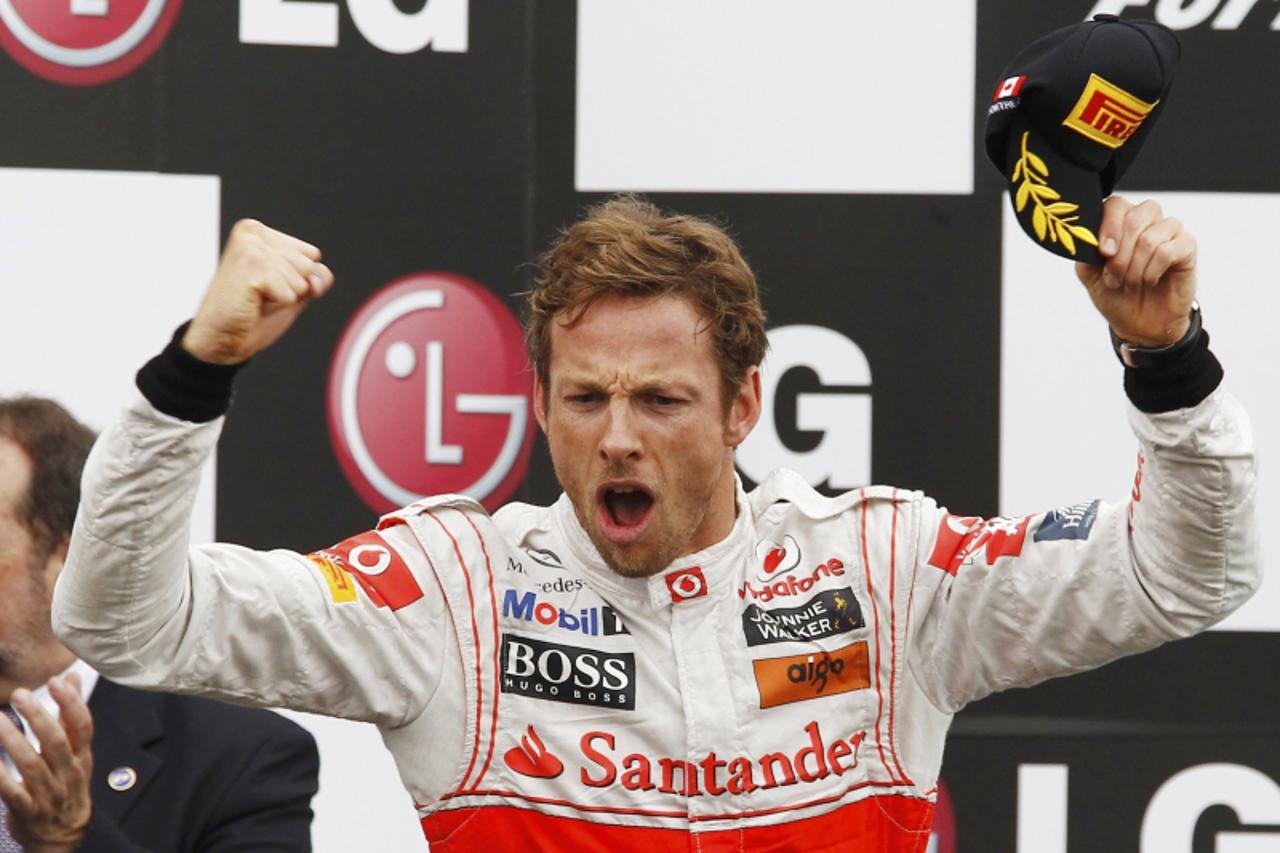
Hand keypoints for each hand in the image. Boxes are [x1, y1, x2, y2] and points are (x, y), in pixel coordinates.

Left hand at [0, 675, 93, 852]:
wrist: (63, 836)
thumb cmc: (68, 786)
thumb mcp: (77, 753)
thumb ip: (71, 716)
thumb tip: (71, 678)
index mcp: (81, 756)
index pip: (82, 726)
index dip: (71, 703)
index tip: (55, 681)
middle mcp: (67, 773)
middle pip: (56, 742)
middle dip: (38, 717)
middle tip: (20, 695)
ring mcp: (48, 793)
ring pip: (31, 765)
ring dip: (13, 741)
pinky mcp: (27, 810)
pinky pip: (11, 792)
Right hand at [182, 219, 334, 364]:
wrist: (220, 338)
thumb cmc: (252, 313)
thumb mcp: (294, 289)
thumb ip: (316, 277)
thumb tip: (316, 279)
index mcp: (259, 231)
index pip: (312, 255)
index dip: (298, 279)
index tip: (267, 285)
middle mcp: (253, 232)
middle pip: (309, 265)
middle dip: (291, 287)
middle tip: (260, 295)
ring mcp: (251, 247)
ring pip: (302, 280)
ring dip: (282, 297)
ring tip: (255, 299)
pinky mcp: (252, 267)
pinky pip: (291, 294)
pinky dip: (277, 305)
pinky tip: (251, 302)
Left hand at [1074, 196, 1196, 347]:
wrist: (1139, 324)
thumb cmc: (1115, 295)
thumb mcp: (1088, 273)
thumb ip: (1085, 250)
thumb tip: (1086, 236)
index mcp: (1121, 220)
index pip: (1116, 205)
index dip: (1109, 227)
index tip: (1104, 253)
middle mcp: (1147, 220)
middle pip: (1134, 217)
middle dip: (1120, 255)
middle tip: (1114, 278)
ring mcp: (1169, 231)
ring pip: (1150, 237)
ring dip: (1134, 267)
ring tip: (1130, 284)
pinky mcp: (1187, 246)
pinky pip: (1167, 250)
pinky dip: (1152, 271)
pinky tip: (1149, 281)